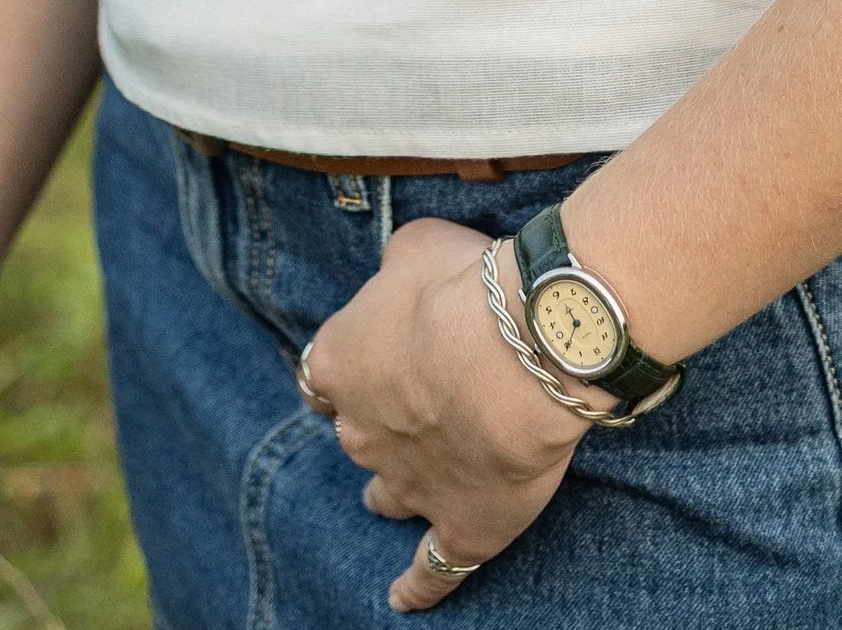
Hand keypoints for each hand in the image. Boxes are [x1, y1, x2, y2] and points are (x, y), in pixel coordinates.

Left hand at [300, 219, 584, 611]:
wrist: (518, 352)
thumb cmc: (464, 286)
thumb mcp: (414, 246)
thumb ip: (394, 271)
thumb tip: (396, 278)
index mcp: (339, 362)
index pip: (323, 374)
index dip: (347, 368)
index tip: (368, 361)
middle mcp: (360, 429)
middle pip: (354, 434)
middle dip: (376, 424)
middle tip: (413, 406)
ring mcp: (407, 485)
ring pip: (386, 496)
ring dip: (391, 491)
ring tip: (403, 493)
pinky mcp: (457, 529)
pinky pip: (430, 572)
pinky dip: (416, 588)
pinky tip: (403, 599)